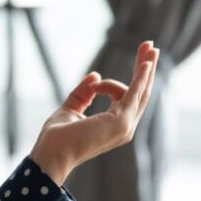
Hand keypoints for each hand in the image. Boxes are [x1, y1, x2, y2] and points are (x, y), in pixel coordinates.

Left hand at [29, 40, 159, 185]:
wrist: (50, 154)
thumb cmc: (57, 138)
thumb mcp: (70, 109)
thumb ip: (83, 93)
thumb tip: (95, 75)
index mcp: (113, 126)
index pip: (124, 98)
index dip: (112, 84)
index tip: (93, 85)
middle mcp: (124, 127)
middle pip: (140, 92)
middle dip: (145, 68)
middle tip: (150, 46)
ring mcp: (125, 125)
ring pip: (140, 91)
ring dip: (145, 67)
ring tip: (149, 46)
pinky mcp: (121, 121)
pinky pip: (134, 94)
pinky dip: (141, 78)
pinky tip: (146, 63)